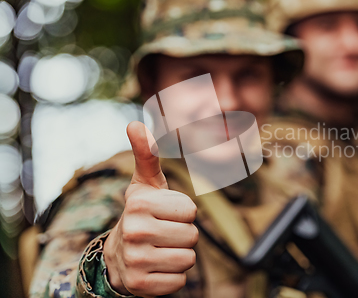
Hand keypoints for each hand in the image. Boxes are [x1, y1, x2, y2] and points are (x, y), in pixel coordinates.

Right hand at [104, 121, 197, 296]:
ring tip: (160, 250)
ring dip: (179, 255)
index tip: (165, 215)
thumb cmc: (141, 214)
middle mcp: (134, 232)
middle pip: (192, 236)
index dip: (183, 214)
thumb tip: (134, 124)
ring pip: (188, 259)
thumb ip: (146, 155)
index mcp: (139, 204)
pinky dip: (173, 276)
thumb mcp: (145, 185)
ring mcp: (136, 261)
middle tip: (163, 234)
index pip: (191, 211)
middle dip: (183, 235)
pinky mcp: (141, 286)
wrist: (117, 256)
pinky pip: (180, 281)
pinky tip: (156, 268)